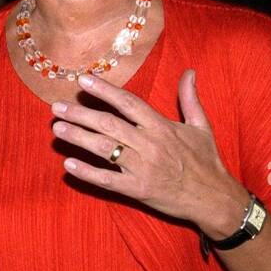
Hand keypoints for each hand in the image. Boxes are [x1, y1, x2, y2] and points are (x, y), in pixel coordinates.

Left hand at [49, 69, 247, 237]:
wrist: (214, 199)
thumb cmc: (206, 161)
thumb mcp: (202, 126)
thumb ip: (189, 98)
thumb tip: (189, 71)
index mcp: (161, 126)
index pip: (128, 103)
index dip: (104, 90)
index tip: (82, 79)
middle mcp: (149, 144)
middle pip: (109, 124)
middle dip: (81, 113)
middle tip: (56, 106)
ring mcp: (142, 168)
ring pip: (104, 149)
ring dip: (78, 138)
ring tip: (58, 128)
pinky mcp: (138, 190)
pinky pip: (107, 180)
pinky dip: (88, 173)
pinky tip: (68, 165)